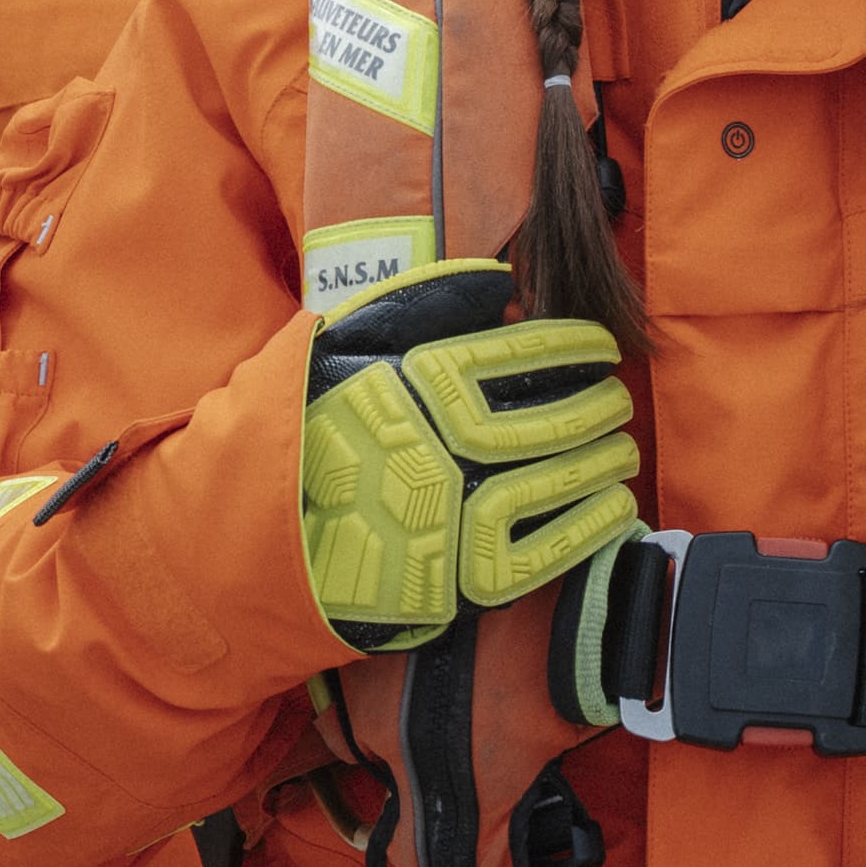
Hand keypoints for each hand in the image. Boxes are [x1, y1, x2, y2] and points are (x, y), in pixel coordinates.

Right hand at [295, 263, 637, 651]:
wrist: (245, 541)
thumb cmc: (298, 434)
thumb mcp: (339, 344)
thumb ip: (419, 305)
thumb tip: (498, 286)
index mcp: (419, 384)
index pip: (526, 353)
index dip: (577, 347)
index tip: (602, 347)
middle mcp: (445, 448)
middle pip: (555, 417)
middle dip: (599, 405)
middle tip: (615, 400)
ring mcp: (456, 518)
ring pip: (563, 478)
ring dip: (606, 459)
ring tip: (620, 449)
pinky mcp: (461, 580)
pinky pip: (553, 550)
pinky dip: (594, 522)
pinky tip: (614, 504)